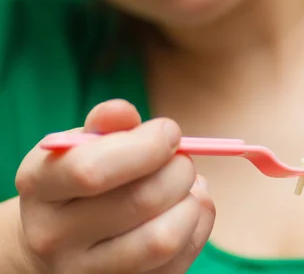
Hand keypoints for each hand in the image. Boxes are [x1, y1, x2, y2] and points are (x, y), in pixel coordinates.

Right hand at [15, 99, 214, 273]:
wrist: (58, 238)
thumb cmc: (80, 179)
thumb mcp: (82, 144)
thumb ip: (106, 123)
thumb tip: (124, 112)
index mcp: (41, 186)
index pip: (92, 170)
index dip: (146, 146)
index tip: (169, 132)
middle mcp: (55, 237)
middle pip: (140, 202)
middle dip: (179, 169)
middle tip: (182, 159)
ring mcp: (88, 273)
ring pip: (164, 238)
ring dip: (192, 202)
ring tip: (186, 187)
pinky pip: (180, 260)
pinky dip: (197, 226)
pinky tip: (186, 209)